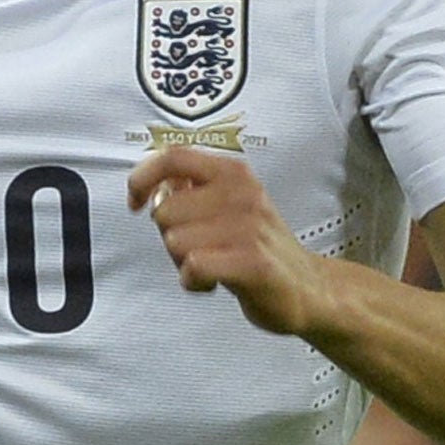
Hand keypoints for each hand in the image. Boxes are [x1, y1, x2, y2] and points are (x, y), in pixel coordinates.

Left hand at [128, 145, 321, 334]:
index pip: (174, 157)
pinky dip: (194, 281)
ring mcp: (248, 227)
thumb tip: (154, 186)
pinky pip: (194, 266)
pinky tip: (213, 282)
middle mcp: (242, 194)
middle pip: (165, 210)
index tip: (136, 200)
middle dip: (170, 236)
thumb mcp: (231, 203)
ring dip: (183, 263)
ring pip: (175, 241)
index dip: (143, 177)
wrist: (308, 287)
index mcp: (234, 173)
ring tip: (210, 265)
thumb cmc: (261, 247)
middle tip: (198, 248)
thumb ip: (194, 189)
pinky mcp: (252, 262)